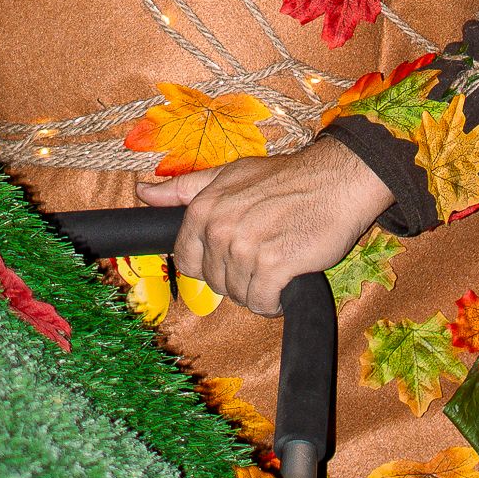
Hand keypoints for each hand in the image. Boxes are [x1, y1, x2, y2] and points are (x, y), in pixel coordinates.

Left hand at [134, 138, 394, 312]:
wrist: (336, 180)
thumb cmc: (285, 178)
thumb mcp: (229, 174)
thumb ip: (184, 189)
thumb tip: (142, 193)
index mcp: (203, 209)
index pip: (186, 261)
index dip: (208, 264)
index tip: (232, 255)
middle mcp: (220, 229)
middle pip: (214, 282)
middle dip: (236, 276)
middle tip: (263, 252)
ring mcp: (246, 249)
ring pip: (239, 295)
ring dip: (259, 288)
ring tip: (279, 260)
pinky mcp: (274, 267)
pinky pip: (263, 303)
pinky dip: (275, 300)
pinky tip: (289, 277)